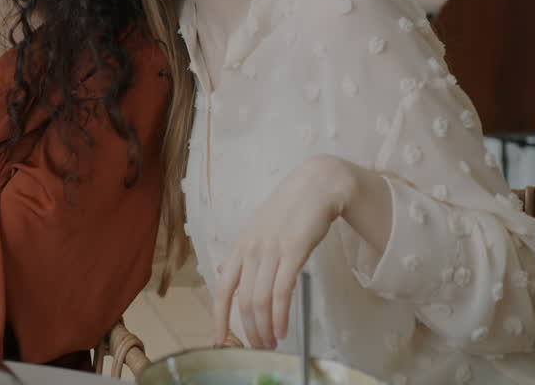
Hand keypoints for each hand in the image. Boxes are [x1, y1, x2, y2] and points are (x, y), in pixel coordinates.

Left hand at [210, 155, 355, 349]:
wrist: (315, 186)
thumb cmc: (289, 211)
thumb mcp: (258, 231)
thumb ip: (245, 255)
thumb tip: (226, 276)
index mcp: (240, 247)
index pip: (222, 288)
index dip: (219, 317)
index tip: (219, 339)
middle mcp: (251, 250)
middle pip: (242, 300)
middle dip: (249, 330)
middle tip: (258, 347)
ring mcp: (271, 250)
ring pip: (260, 300)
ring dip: (264, 327)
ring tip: (272, 343)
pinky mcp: (293, 252)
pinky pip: (281, 292)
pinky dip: (280, 316)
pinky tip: (283, 329)